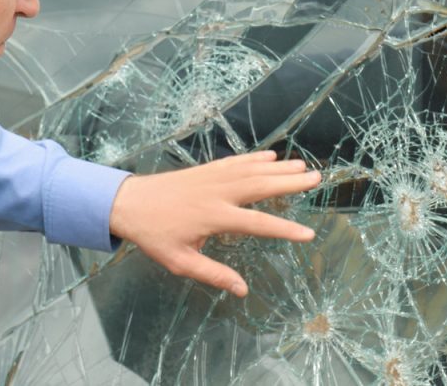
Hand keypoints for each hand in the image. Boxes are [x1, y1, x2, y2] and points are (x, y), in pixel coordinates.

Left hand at [108, 151, 320, 297]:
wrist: (129, 202)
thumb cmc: (154, 235)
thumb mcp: (181, 261)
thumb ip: (213, 274)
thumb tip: (242, 290)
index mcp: (213, 216)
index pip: (257, 224)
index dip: (284, 229)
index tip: (308, 234)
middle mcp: (217, 192)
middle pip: (260, 185)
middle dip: (290, 182)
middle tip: (317, 178)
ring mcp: (212, 177)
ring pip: (251, 169)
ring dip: (278, 167)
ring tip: (303, 166)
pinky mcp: (205, 169)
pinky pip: (235, 161)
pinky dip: (254, 157)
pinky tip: (271, 156)